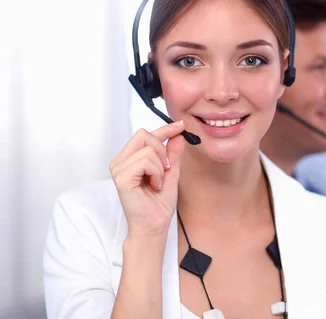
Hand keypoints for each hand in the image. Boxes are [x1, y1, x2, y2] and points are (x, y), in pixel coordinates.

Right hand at [109, 121, 186, 238]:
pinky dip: (156, 172)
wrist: (154, 225)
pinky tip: (153, 185)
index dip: (164, 128)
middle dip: (162, 150)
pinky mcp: (121, 176)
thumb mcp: (170, 172)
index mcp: (130, 159)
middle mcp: (121, 161)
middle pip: (144, 135)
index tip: (181, 125)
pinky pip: (146, 160)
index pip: (145, 135)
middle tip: (165, 169)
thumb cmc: (158, 204)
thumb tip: (178, 135)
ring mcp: (118, 168)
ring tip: (157, 182)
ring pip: (148, 149)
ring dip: (160, 166)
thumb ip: (172, 154)